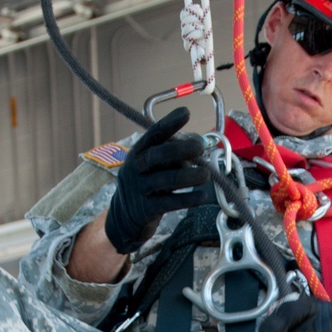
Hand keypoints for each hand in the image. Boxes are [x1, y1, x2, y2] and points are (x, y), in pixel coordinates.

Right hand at [104, 105, 208, 254]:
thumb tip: (200, 142)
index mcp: (138, 152)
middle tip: (200, 148)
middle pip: (155, 155)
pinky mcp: (144, 209)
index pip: (153, 134)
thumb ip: (175, 155)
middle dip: (179, 150)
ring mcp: (138, 189)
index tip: (186, 113)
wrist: (124, 217)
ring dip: (187, 176)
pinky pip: (167, 203)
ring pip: (163, 179)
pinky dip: (186, 199)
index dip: (169, 123)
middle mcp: (135, 168)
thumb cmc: (148, 185)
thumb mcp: (156, 166)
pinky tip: (202, 196)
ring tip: (206, 175)